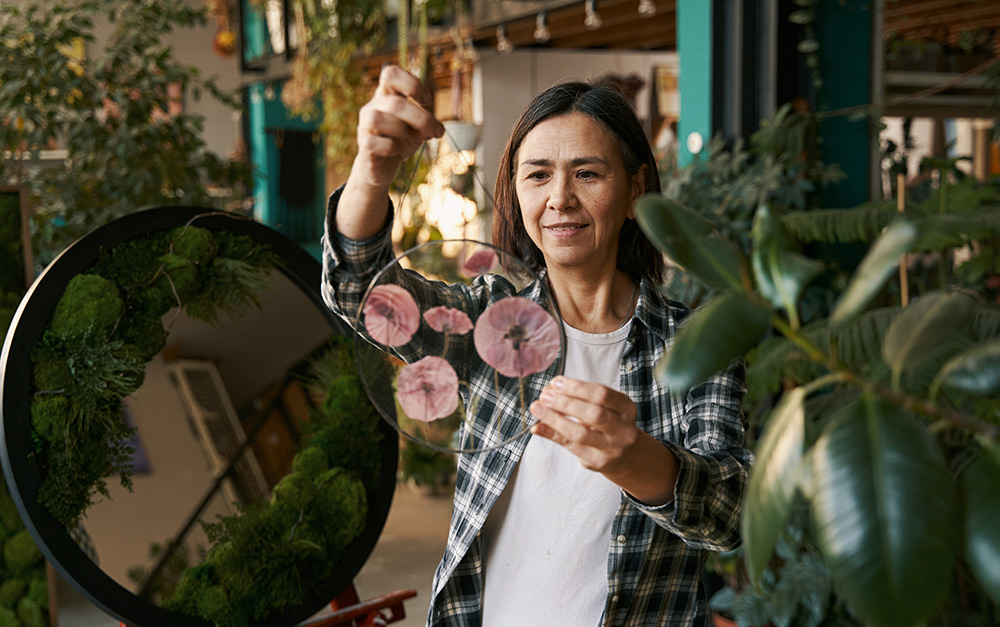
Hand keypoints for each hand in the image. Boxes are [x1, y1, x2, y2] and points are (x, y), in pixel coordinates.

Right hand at [353, 65, 443, 191]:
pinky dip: (393, 148)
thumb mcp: (418, 129)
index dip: (412, 83)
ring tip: (410, 139)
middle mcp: (373, 106)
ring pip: (378, 119)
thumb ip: (425, 122)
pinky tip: (397, 152)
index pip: (391, 74)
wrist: (381, 167)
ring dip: (403, 130)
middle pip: (395, 103)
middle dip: (422, 118)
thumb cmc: (400, 141)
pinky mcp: (364, 145)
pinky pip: (378, 143)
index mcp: (386, 95)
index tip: (427, 101)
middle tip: (437, 132)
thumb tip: (432, 126)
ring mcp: (365, 125)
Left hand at [529, 376, 677, 504]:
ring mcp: (611, 448)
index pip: (602, 394)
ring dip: (555, 419)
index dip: (577, 387)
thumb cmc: (608, 425)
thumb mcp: (602, 407)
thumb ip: (579, 399)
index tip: (556, 382)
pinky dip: (551, 434)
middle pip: (594, 414)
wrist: (624, 455)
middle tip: (545, 395)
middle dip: (566, 402)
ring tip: (538, 408)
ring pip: (580, 433)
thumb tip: (549, 390)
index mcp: (626, 408)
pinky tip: (537, 427)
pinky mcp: (597, 461)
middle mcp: (623, 429)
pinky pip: (570, 446)